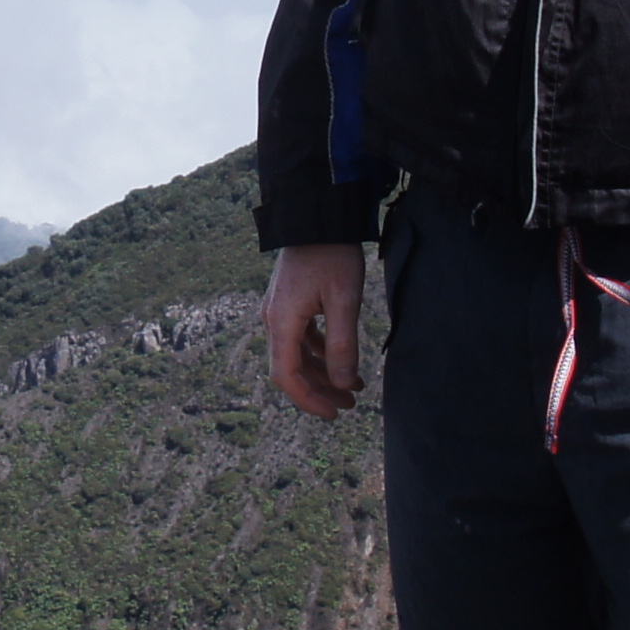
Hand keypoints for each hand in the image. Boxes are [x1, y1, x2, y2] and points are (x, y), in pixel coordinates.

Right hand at [266, 243, 367, 419]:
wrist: (318, 215)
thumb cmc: (331, 254)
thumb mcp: (344, 300)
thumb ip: (343, 344)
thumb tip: (344, 384)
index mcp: (282, 322)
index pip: (287, 376)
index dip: (309, 400)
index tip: (334, 413)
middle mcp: (274, 320)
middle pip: (292, 369)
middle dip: (321, 390)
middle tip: (351, 404)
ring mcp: (280, 311)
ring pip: (298, 355)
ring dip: (323, 373)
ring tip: (354, 386)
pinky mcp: (290, 303)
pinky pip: (301, 339)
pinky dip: (321, 353)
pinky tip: (343, 359)